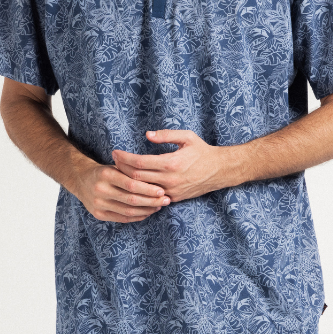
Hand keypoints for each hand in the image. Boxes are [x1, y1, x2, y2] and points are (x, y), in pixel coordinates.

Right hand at [70, 161, 169, 222]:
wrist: (80, 180)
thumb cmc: (104, 172)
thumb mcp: (115, 166)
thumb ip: (131, 171)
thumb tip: (157, 178)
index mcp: (106, 174)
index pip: (131, 184)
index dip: (148, 189)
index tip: (162, 190)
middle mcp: (101, 190)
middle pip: (131, 199)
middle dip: (151, 201)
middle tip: (166, 200)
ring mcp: (98, 204)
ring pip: (128, 211)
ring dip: (147, 210)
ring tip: (159, 206)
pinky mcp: (98, 215)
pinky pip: (122, 218)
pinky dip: (137, 217)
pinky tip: (147, 213)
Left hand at [112, 129, 235, 202]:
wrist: (219, 171)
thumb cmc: (202, 151)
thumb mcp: (186, 137)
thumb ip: (165, 135)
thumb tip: (147, 135)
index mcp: (171, 163)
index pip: (139, 163)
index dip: (124, 158)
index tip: (115, 152)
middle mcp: (169, 179)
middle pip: (136, 177)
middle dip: (122, 169)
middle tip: (113, 161)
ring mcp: (171, 191)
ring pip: (142, 189)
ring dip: (129, 182)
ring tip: (120, 172)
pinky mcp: (174, 198)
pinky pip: (152, 197)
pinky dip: (141, 191)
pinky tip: (133, 184)